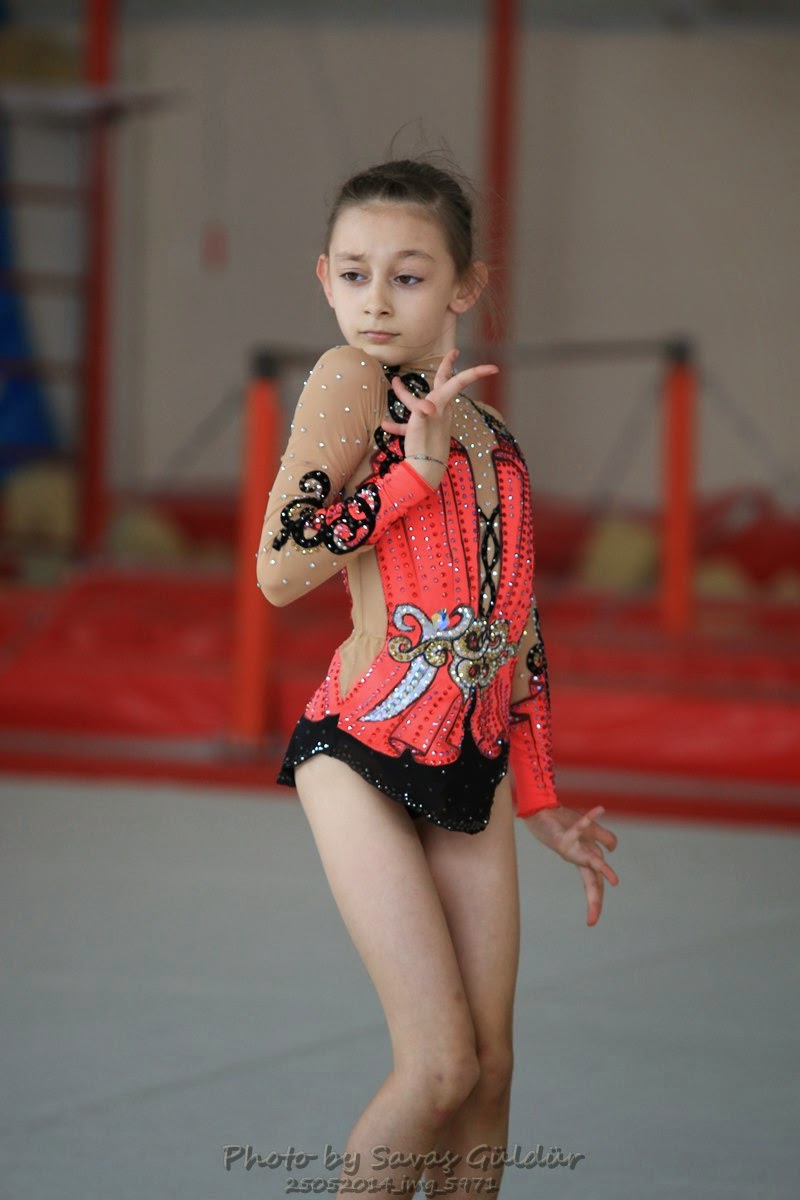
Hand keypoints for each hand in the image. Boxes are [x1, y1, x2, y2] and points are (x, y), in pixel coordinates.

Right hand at [382, 349, 498, 483]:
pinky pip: (407, 425)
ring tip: (395, 382)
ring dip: (405, 394)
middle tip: (454, 351)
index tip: (495, 367)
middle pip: (444, 382)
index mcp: (441, 403)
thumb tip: (427, 408)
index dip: (475, 372)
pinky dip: (396, 426)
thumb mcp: (423, 427)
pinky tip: (386, 426)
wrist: (424, 470)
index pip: (459, 382)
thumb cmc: (425, 447)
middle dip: (447, 366)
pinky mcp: (420, 432)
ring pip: (419, 402)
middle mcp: (438, 408)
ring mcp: (430, 419)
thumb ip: (423, 413)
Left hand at [524, 805, 618, 926]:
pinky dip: (589, 818)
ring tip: (615, 880)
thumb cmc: (562, 822)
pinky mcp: (563, 835)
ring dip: (602, 868)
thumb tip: (613, 850)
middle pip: (590, 881)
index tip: (592, 922)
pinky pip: (579, 826)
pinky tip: (600, 809)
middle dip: (593, 900)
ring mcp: (570, 848)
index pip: (594, 884)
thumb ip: (605, 839)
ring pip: (588, 860)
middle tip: (592, 920)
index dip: (595, 902)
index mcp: (584, 859)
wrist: (540, 808)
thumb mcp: (590, 831)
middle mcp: (577, 856)